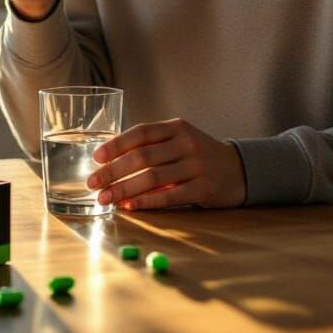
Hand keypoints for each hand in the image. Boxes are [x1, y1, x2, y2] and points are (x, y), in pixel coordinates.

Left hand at [85, 119, 247, 210]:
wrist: (239, 169)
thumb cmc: (198, 155)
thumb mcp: (179, 140)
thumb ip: (152, 147)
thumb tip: (110, 162)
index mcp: (176, 127)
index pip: (141, 133)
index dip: (116, 144)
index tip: (96, 157)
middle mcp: (186, 143)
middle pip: (142, 157)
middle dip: (113, 171)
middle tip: (93, 183)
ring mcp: (197, 165)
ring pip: (152, 178)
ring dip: (124, 189)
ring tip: (105, 198)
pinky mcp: (204, 188)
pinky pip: (169, 196)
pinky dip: (146, 202)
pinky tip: (129, 206)